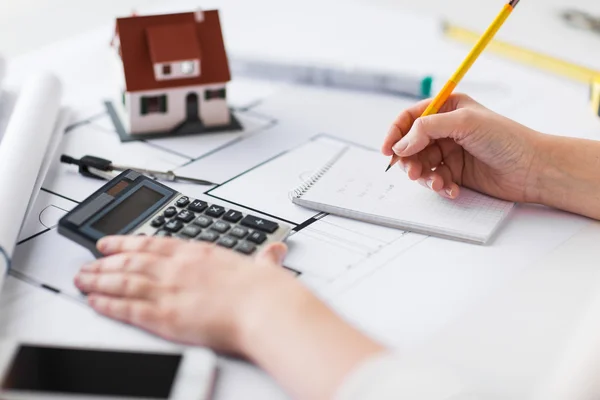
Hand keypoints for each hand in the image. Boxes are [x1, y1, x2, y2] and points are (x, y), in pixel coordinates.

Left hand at [74, 236, 296, 354]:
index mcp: (198, 254)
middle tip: (88, 264)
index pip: (153, 244)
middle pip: (131, 261)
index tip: (110, 243)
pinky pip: (128, 308)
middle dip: (105, 263)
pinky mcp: (165, 316)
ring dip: (99, 281)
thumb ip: (265, 259)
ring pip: (123, 281)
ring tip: (82, 280)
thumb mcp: (265, 265)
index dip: (126, 243)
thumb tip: (275, 252)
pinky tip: (95, 303)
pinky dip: (108, 305)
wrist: (265, 309)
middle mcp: (178, 268)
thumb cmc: (265, 290)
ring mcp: (169, 290)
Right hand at [382, 94, 542, 202]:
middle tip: (413, 171)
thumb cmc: (506, 139)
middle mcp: (446, 129)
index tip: (388, 151)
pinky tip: (451, 188)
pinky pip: (434, 180)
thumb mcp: (464, 122)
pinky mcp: (455, 172)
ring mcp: (450, 152)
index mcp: (447, 108)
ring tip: (437, 182)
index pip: (409, 118)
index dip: (395, 133)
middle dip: (409, 160)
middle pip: (410, 144)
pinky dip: (439, 186)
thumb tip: (401, 144)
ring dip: (424, 176)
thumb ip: (427, 128)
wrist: (532, 169)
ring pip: (420, 165)